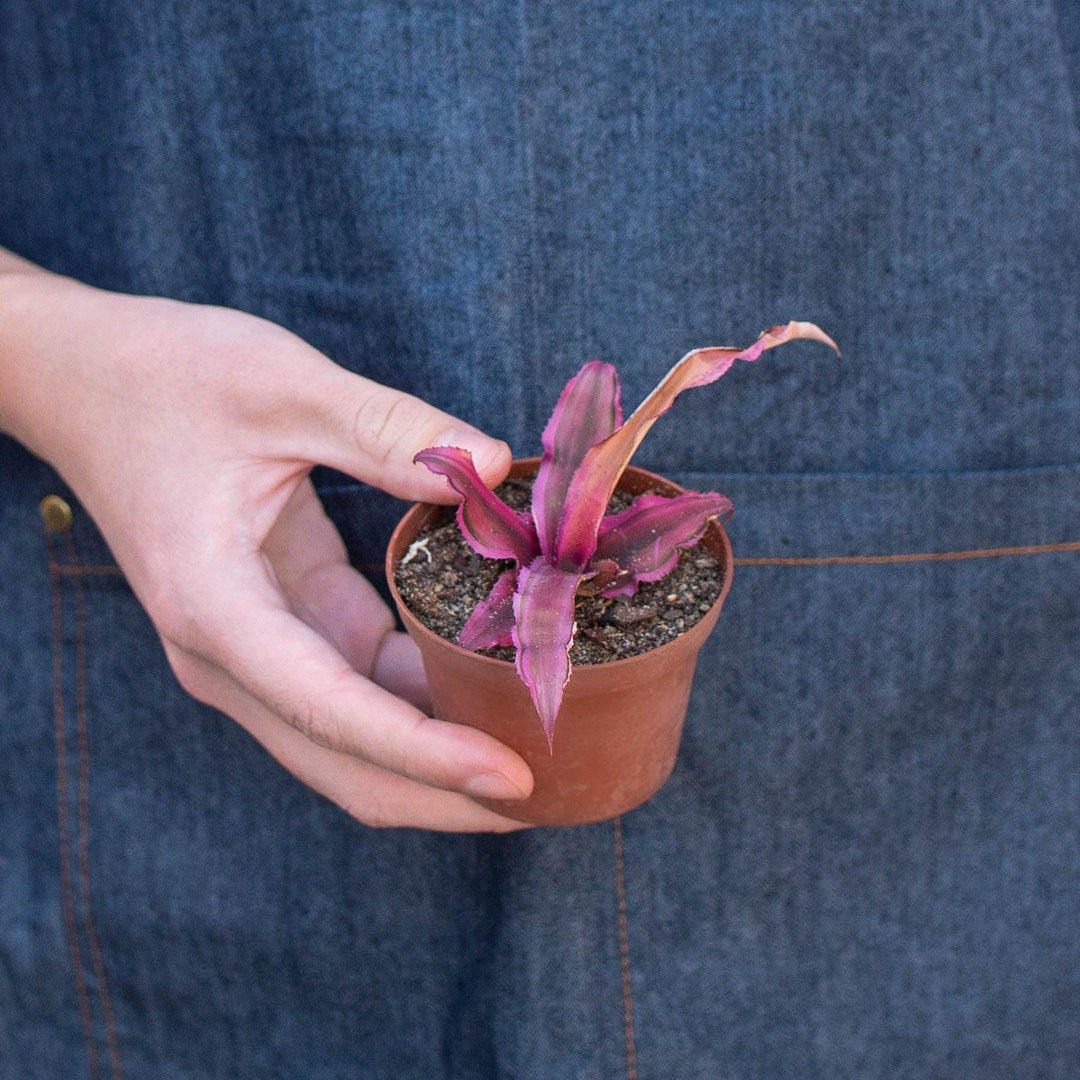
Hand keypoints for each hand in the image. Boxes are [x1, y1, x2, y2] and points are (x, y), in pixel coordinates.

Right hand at [0, 259, 534, 830]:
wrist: (88, 381)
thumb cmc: (167, 376)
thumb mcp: (281, 385)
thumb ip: (389, 429)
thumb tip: (492, 463)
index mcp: (219, 608)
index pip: (334, 712)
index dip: (428, 755)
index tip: (513, 780)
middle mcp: (229, 656)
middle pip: (347, 763)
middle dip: (447, 793)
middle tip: (553, 794)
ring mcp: (251, 651)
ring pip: (354, 742)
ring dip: (441, 757)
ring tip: (540, 751)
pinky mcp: (277, 630)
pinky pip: (357, 690)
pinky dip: (422, 700)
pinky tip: (489, 682)